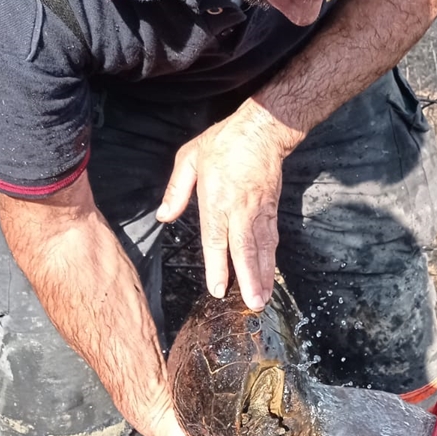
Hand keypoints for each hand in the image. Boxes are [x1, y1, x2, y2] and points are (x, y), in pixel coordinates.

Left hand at [156, 101, 298, 309]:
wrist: (262, 130)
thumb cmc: (223, 142)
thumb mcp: (189, 158)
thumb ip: (176, 190)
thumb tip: (164, 216)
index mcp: (217, 200)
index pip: (216, 241)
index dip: (218, 267)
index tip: (218, 289)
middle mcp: (240, 210)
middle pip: (245, 251)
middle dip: (249, 280)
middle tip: (254, 305)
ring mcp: (259, 211)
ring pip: (262, 249)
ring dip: (263, 275)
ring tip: (263, 298)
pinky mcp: (272, 209)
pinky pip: (271, 238)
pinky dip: (271, 259)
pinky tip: (269, 274)